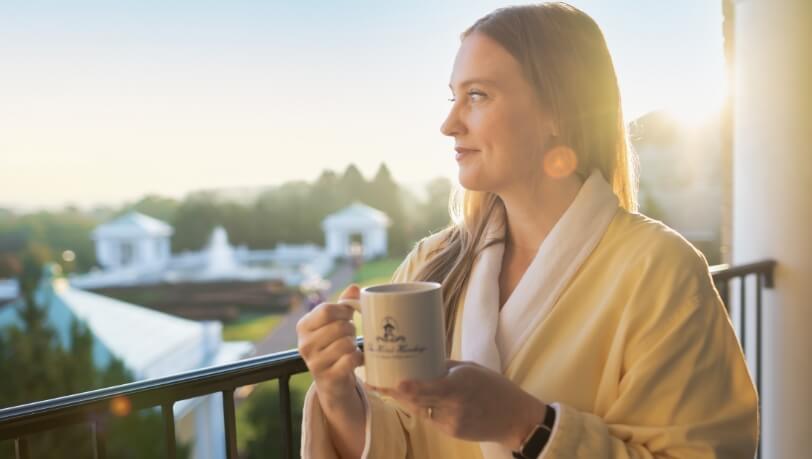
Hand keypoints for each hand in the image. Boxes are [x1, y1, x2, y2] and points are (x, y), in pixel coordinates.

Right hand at [296, 285, 362, 403]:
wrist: (332, 383)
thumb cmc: (334, 346)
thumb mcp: (334, 324)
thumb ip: (343, 305)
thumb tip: (354, 287)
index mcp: (303, 326)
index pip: (327, 310)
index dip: (344, 311)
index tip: (348, 316)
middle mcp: (305, 344)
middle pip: (339, 326)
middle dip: (351, 329)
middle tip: (351, 335)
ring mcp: (314, 363)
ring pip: (346, 343)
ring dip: (354, 344)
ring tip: (351, 347)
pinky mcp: (328, 378)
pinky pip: (350, 360)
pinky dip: (359, 358)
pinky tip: (357, 359)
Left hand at [367, 360, 546, 449]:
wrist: (515, 418)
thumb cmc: (495, 387)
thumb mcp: (471, 368)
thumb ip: (446, 368)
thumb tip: (422, 361)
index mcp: (461, 385)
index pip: (430, 389)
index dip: (409, 388)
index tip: (392, 383)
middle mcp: (454, 405)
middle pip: (418, 401)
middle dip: (396, 392)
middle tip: (375, 382)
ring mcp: (452, 422)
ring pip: (420, 410)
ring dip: (406, 400)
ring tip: (388, 387)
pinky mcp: (452, 433)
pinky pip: (430, 419)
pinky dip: (422, 408)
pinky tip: (415, 399)